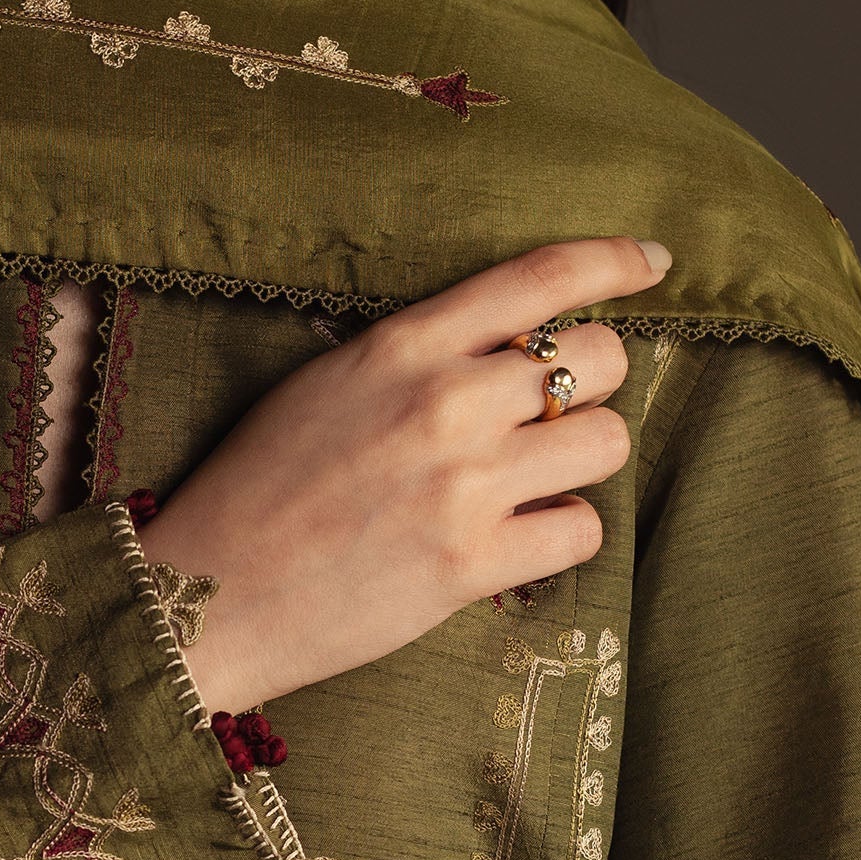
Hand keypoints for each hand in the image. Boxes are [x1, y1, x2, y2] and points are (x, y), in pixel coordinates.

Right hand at [137, 237, 665, 711]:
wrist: (207, 596)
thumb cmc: (255, 490)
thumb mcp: (323, 385)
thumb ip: (412, 356)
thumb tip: (506, 350)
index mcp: (401, 346)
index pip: (542, 280)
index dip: (615, 263)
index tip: (653, 264)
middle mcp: (443, 403)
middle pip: (601, 359)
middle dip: (594, 383)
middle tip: (553, 415)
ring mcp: (464, 484)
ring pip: (606, 443)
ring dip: (580, 461)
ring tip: (530, 480)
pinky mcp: (473, 564)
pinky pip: (580, 529)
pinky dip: (559, 533)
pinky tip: (515, 538)